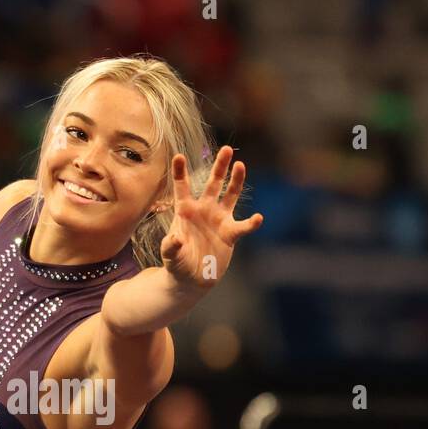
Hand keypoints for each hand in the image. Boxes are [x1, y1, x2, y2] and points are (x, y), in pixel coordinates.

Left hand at [160, 145, 263, 289]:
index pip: (182, 187)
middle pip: (213, 183)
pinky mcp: (230, 234)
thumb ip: (170, 246)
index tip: (178, 156)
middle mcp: (204, 210)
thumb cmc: (177, 263)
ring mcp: (219, 219)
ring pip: (230, 195)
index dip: (180, 172)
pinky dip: (251, 224)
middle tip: (227, 149)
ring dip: (236, 181)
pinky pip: (243, 226)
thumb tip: (176, 239)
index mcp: (185, 211)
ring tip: (241, 165)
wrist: (192, 279)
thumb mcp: (170, 255)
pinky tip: (257, 218)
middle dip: (220, 166)